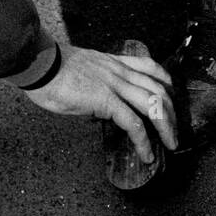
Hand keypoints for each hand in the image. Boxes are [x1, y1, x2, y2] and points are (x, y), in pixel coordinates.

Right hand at [23, 43, 176, 162]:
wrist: (40, 64)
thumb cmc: (51, 68)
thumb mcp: (81, 71)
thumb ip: (95, 81)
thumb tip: (97, 101)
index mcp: (112, 62)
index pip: (149, 66)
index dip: (165, 81)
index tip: (171, 95)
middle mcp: (118, 71)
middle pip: (158, 88)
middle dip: (171, 111)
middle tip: (174, 130)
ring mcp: (114, 84)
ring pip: (153, 104)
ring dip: (166, 126)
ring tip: (170, 143)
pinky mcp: (105, 100)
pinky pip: (133, 122)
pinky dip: (144, 140)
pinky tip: (146, 153)